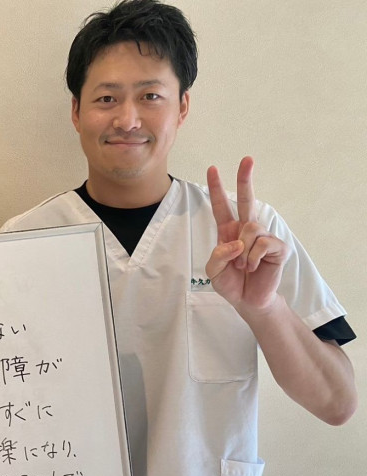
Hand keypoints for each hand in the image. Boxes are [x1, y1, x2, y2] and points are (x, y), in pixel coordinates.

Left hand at [205, 157, 288, 312]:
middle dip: (245, 179)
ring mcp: (263, 237)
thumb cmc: (231, 283)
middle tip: (247, 159)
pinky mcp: (277, 247)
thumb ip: (218, 256)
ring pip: (251, 227)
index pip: (222, 206)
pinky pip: (262, 243)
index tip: (212, 168)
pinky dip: (253, 257)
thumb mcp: (213, 271)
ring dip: (242, 249)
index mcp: (228, 232)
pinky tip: (253, 267)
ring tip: (242, 265)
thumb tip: (235, 242)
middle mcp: (246, 230)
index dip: (217, 188)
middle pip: (246, 200)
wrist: (248, 301)